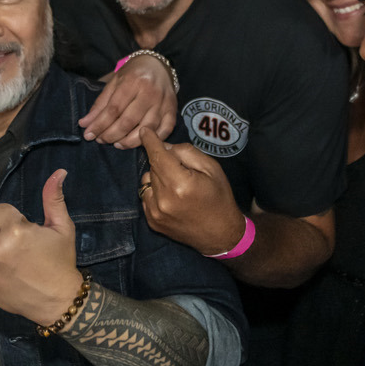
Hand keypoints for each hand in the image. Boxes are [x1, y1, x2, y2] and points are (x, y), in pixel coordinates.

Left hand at [81, 54, 177, 148]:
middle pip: (128, 121)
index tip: (89, 135)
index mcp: (132, 82)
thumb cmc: (133, 74)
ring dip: (129, 141)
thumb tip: (84, 125)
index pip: (113, 109)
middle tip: (101, 140)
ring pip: (146, 129)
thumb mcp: (114, 83)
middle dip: (111, 135)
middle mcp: (149, 92)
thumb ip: (100, 104)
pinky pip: (165, 130)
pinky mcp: (172, 109)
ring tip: (117, 143)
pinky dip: (152, 140)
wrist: (158, 64)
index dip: (100, 125)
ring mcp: (163, 102)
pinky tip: (139, 142)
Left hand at [138, 127, 244, 255]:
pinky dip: (154, 191)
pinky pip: (146, 196)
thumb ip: (186, 153)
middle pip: (153, 167)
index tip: (144, 130)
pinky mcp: (152, 222)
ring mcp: (155, 213)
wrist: (221, 235)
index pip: (158, 156)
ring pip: (147, 180)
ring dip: (157, 177)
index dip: (150, 141)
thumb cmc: (220, 198)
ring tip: (177, 184)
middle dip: (163, 161)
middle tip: (181, 169)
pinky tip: (171, 197)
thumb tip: (165, 146)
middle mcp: (163, 199)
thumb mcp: (212, 168)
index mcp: (180, 184)